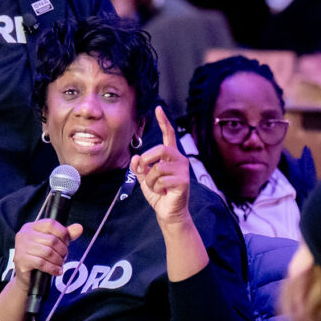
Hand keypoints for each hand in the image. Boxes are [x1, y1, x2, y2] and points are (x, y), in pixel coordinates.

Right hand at [11, 219, 83, 292]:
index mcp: (31, 227)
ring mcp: (21, 247)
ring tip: (60, 264)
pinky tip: (57, 271)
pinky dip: (53, 268)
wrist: (27, 278)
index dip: (63, 234)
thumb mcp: (52, 244)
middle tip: (64, 257)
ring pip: (48, 252)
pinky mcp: (21, 260)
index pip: (51, 224)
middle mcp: (24, 234)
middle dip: (62, 250)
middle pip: (51, 239)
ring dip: (58, 260)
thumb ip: (65, 235)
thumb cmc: (39, 258)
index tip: (66, 243)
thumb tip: (79, 228)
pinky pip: (42, 263)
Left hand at [130, 106, 190, 227]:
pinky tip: (162, 193)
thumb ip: (140, 167)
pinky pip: (162, 180)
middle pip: (161, 149)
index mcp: (170, 156)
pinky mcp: (184, 181)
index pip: (169, 135)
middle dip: (148, 159)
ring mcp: (183, 170)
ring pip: (159, 167)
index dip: (164, 122)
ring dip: (150, 180)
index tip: (158, 108)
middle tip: (144, 170)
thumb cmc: (159, 194)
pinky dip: (156, 188)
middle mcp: (179, 160)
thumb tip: (137, 157)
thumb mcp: (145, 178)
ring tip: (155, 187)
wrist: (168, 212)